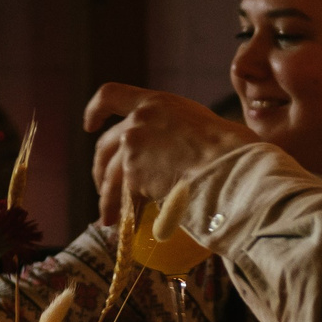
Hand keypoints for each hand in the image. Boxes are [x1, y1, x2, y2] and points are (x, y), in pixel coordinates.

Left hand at [85, 82, 259, 227]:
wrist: (230, 165)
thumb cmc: (232, 146)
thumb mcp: (199, 122)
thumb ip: (177, 130)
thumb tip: (178, 151)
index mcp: (156, 102)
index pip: (111, 95)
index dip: (95, 110)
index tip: (89, 125)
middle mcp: (138, 121)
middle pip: (105, 145)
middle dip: (101, 170)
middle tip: (103, 188)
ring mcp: (133, 149)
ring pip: (110, 177)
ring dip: (107, 199)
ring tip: (108, 219)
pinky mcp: (134, 176)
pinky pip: (124, 197)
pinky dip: (123, 212)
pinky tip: (126, 225)